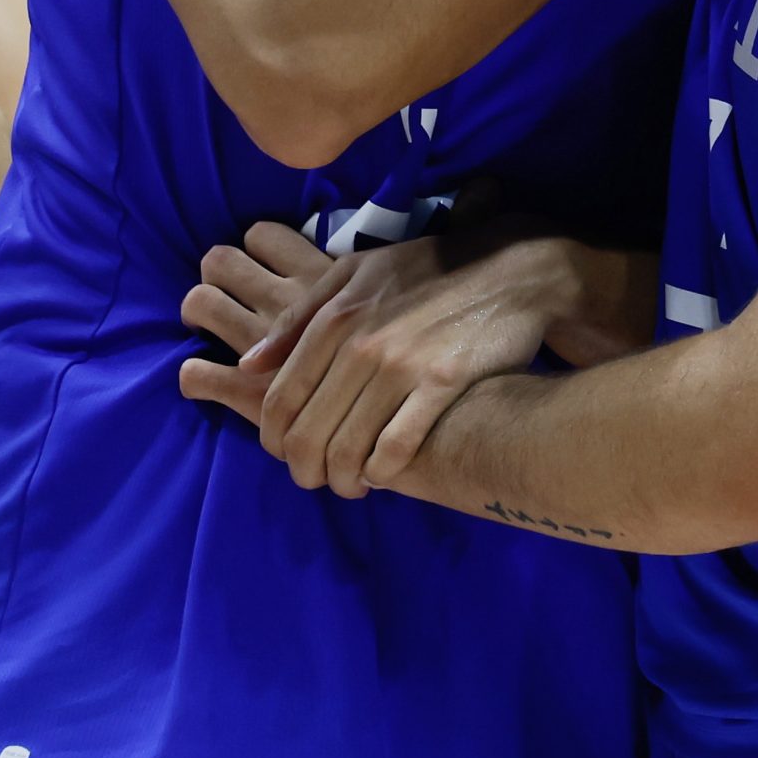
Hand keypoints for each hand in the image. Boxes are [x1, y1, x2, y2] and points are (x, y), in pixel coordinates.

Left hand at [178, 218, 572, 497]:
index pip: (281, 398)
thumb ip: (299, 318)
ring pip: (348, 447)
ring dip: (341, 479)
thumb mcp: (354, 274)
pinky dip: (381, 471)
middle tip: (313, 480)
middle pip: (308, 431)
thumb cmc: (426, 272)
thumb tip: (249, 364)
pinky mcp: (442, 382)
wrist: (508, 272)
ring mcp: (401, 364)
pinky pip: (397, 447)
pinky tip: (382, 475)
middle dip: (303, 468)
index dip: (275, 437)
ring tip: (349, 485)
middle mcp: (360, 344)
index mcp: (333, 317)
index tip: (283, 453)